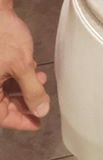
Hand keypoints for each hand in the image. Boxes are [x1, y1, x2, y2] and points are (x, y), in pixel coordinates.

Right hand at [0, 5, 50, 130]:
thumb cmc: (3, 36)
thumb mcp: (22, 66)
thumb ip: (32, 91)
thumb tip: (41, 111)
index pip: (1, 116)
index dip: (20, 121)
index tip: (38, 123)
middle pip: (2, 104)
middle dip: (24, 102)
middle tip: (42, 104)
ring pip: (3, 90)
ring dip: (23, 88)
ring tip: (40, 81)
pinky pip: (2, 77)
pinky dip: (16, 77)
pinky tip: (32, 70)